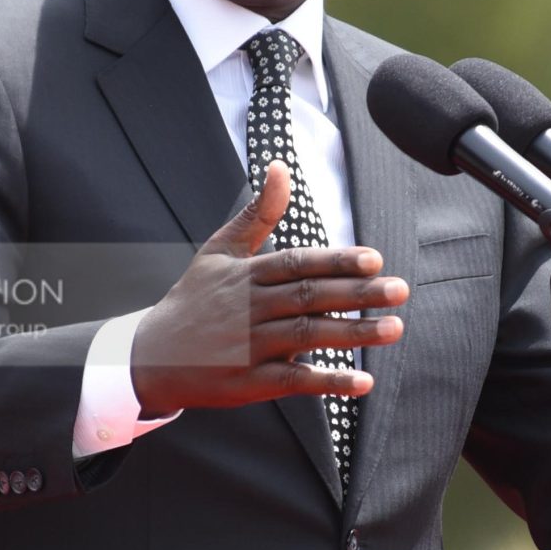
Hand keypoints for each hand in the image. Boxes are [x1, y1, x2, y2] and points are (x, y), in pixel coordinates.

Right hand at [129, 161, 408, 415]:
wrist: (150, 356)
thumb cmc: (194, 299)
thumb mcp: (219, 250)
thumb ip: (257, 213)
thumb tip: (280, 166)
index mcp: (247, 274)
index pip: (298, 263)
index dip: (336, 261)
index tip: (374, 259)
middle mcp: (250, 308)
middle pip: (309, 297)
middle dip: (357, 294)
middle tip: (400, 291)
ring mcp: (248, 347)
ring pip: (307, 336)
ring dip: (353, 333)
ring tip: (394, 328)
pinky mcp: (248, 383)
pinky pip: (293, 382)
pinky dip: (328, 382)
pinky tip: (363, 381)